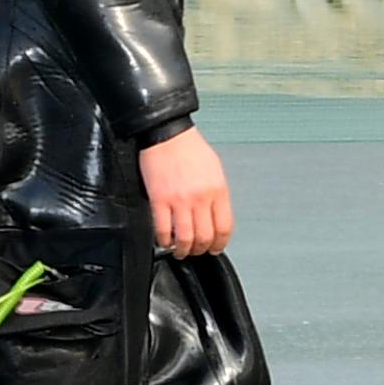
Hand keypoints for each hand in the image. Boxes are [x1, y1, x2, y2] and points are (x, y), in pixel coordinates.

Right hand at [140, 127, 233, 257]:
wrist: (167, 133)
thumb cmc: (189, 147)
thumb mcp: (215, 169)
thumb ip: (216, 194)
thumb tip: (215, 215)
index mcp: (217, 190)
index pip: (224, 227)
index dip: (220, 243)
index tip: (215, 248)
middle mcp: (201, 197)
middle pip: (205, 237)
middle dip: (201, 249)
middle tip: (196, 251)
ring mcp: (180, 200)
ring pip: (185, 238)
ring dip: (183, 250)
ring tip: (180, 250)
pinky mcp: (159, 200)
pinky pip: (163, 230)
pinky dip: (164, 240)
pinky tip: (164, 240)